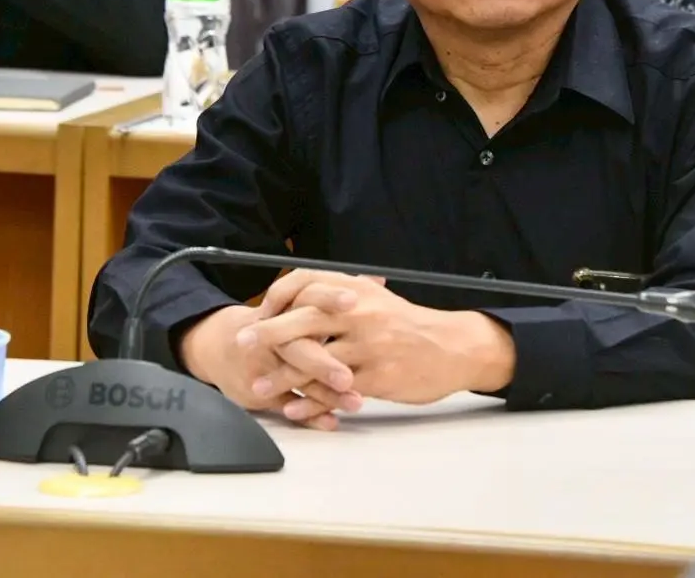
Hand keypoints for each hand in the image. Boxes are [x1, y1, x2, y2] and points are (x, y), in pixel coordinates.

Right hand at [177, 302, 363, 431]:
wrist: (221, 346)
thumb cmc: (272, 322)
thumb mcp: (296, 301)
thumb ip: (336, 295)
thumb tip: (376, 280)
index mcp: (282, 309)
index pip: (305, 298)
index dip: (328, 298)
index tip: (354, 301)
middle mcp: (271, 338)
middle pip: (297, 348)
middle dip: (323, 364)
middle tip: (349, 375)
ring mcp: (264, 367)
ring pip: (295, 381)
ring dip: (326, 394)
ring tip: (355, 402)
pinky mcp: (260, 392)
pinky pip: (286, 405)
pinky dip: (310, 415)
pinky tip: (332, 421)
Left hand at [244, 271, 515, 422]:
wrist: (453, 347)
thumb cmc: (410, 325)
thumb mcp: (377, 299)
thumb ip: (343, 295)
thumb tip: (306, 290)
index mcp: (357, 291)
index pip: (307, 284)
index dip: (278, 298)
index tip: (259, 312)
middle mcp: (361, 313)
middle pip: (305, 319)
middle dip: (269, 333)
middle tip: (241, 344)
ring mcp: (370, 345)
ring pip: (316, 360)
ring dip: (283, 375)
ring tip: (258, 386)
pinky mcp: (379, 376)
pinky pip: (336, 391)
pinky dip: (312, 402)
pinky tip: (293, 409)